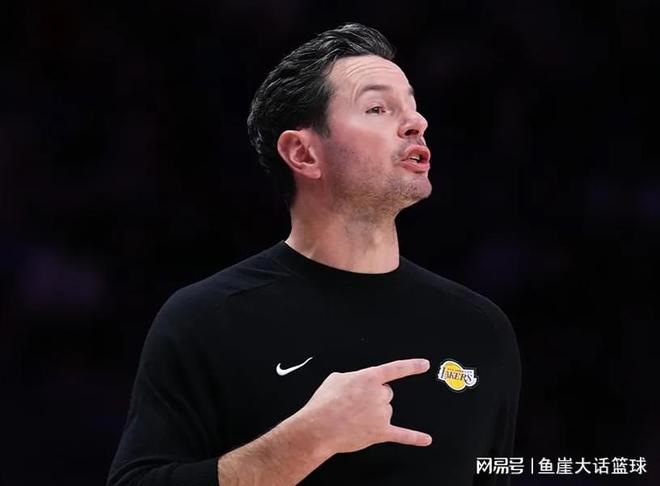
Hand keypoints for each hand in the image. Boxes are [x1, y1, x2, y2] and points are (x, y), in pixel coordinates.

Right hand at [294, 358, 432, 456]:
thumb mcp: (336, 378)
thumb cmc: (324, 403)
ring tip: (353, 417)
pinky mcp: (381, 432)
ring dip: (373, 414)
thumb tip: (358, 385)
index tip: (424, 364)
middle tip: (355, 404)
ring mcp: (382, 414)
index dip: (411, 366)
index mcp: (369, 377)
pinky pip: (402, 435)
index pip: (395, 369)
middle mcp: (379, 394)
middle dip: (374, 398)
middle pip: (386, 393)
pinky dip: (415, 438)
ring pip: (386, 411)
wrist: (318, 428)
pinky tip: (425, 439)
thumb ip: (354, 378)